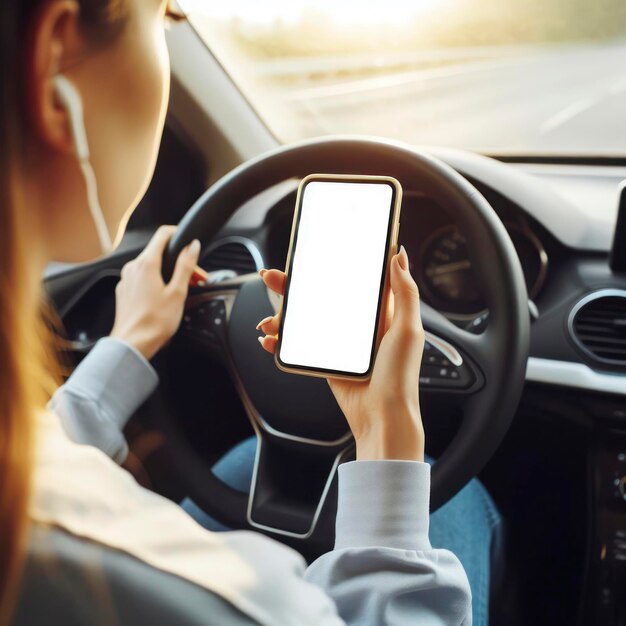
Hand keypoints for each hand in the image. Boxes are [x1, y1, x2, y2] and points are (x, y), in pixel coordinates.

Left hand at [110, 225, 200, 359]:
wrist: (132, 344)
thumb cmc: (154, 323)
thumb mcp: (178, 292)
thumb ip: (186, 265)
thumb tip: (193, 246)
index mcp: (146, 264)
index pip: (162, 234)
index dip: (178, 233)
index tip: (189, 240)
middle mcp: (133, 268)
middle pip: (159, 253)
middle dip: (179, 261)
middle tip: (197, 276)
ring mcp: (126, 279)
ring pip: (151, 267)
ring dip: (170, 273)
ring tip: (185, 288)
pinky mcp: (125, 291)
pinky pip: (143, 279)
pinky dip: (157, 282)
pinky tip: (168, 296)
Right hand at [256, 245, 425, 461]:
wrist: (382, 416)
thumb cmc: (400, 376)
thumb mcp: (408, 329)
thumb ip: (404, 293)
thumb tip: (400, 256)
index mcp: (377, 313)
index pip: (348, 282)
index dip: (328, 267)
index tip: (309, 255)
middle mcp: (356, 326)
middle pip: (319, 297)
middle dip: (293, 288)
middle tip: (272, 278)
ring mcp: (338, 344)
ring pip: (304, 320)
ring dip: (282, 316)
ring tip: (270, 321)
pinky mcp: (325, 362)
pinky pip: (299, 347)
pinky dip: (281, 343)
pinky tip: (271, 340)